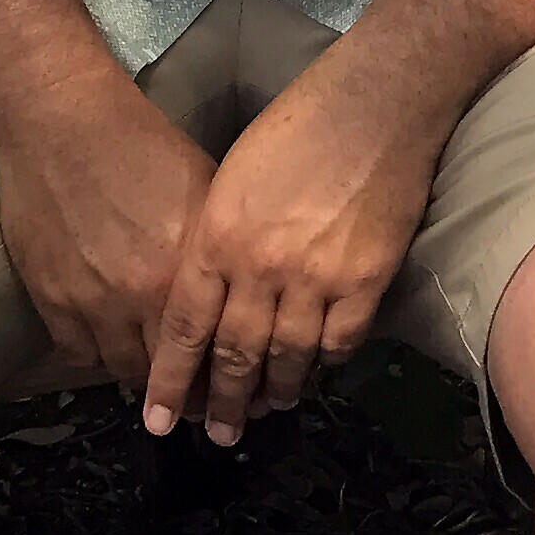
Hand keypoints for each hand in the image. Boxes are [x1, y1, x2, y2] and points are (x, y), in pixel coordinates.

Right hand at [0, 88, 219, 392]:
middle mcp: (144, 295)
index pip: (215, 350)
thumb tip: (244, 288)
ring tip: (160, 385)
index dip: (226, 379)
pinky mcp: (51, 301)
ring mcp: (93, 303)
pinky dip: (101, 360)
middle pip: (171, 371)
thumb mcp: (207, 190)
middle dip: (189, 392)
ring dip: (145, 380)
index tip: (236, 392)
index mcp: (191, 268)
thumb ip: (221, 250)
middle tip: (201, 402)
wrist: (61, 125)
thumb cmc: (143, 145)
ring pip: (125, 370)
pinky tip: (116, 353)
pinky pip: (81, 356)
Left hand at [141, 53, 442, 446]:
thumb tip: (212, 293)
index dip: (170, 381)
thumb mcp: (231, 177)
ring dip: (275, 392)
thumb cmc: (297, 124)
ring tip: (268, 409)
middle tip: (218, 434)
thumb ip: (217, 241)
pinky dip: (325, 362)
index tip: (158, 419)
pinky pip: (340, 341)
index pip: (184, 329)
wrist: (376, 100)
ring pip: (287, 358)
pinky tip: (317, 369)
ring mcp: (315, 277)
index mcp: (216, 238)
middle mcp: (259, 267)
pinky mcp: (366, 279)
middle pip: (234, 355)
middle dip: (221, 403)